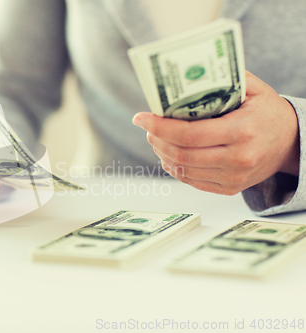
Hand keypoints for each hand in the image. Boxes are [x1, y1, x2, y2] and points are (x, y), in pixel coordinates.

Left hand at [132, 71, 299, 195]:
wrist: (292, 143)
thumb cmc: (268, 112)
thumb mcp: (253, 89)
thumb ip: (222, 81)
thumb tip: (185, 74)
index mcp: (242, 131)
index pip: (189, 134)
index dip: (160, 126)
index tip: (142, 118)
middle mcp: (238, 158)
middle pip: (181, 154)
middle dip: (157, 139)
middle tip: (147, 127)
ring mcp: (233, 177)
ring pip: (183, 169)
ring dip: (162, 153)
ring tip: (156, 138)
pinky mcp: (230, 188)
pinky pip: (192, 181)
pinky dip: (175, 168)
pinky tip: (169, 155)